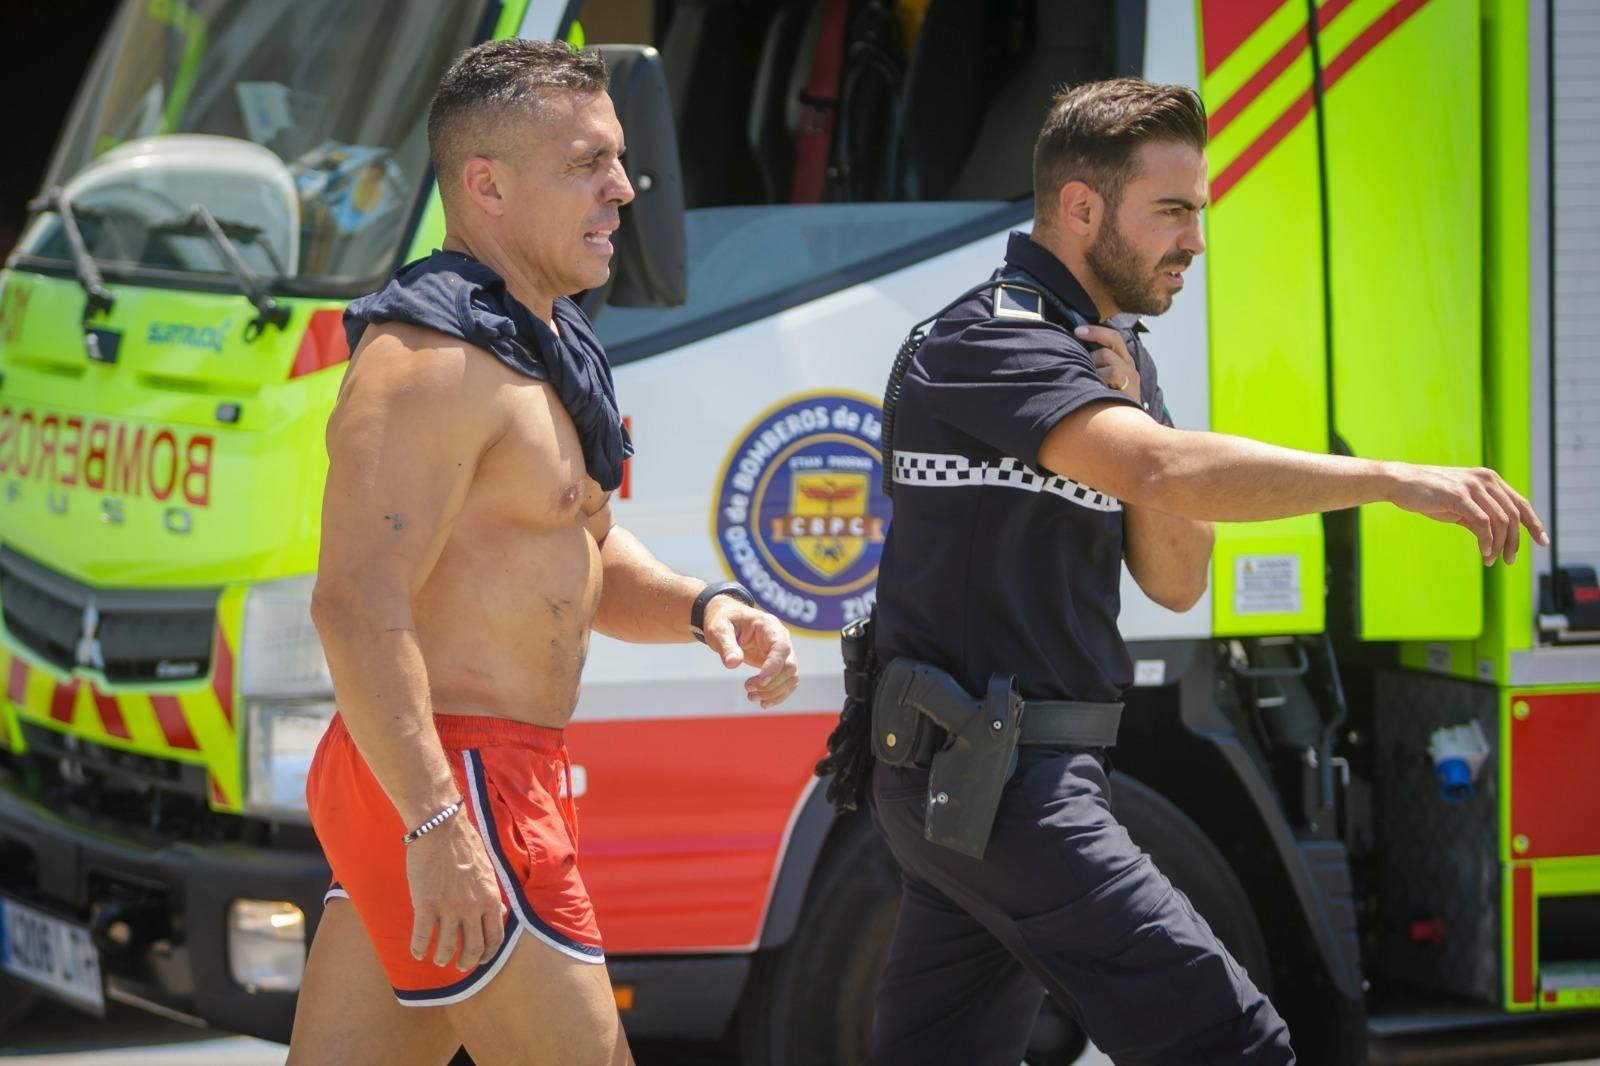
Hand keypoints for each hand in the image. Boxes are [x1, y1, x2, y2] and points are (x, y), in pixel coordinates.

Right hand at [406, 812, 505, 971]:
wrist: (441, 829)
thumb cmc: (465, 847)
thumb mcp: (487, 872)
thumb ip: (492, 895)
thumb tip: (501, 913)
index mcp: (491, 899)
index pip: (495, 938)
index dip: (488, 954)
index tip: (481, 960)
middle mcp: (473, 908)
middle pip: (473, 948)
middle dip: (467, 962)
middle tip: (460, 966)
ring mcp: (449, 908)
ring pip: (447, 947)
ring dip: (442, 958)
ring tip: (438, 960)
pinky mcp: (426, 905)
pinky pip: (422, 936)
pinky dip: (419, 949)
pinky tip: (417, 953)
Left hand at [702, 598, 799, 707]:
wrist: (726, 620)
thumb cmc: (722, 622)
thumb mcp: (719, 630)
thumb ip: (726, 646)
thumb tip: (733, 664)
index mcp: (770, 626)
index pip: (781, 650)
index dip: (773, 668)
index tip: (759, 683)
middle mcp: (781, 638)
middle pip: (790, 666)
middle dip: (771, 684)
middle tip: (747, 689)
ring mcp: (782, 652)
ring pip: (790, 677)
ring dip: (774, 692)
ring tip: (751, 698)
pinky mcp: (778, 664)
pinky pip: (786, 682)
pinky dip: (777, 695)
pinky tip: (763, 703)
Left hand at [1075, 324, 1139, 398]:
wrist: (1125, 428)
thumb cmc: (1106, 403)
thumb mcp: (1101, 380)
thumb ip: (1093, 365)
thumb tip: (1072, 351)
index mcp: (1124, 360)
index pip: (1113, 337)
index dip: (1096, 331)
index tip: (1077, 330)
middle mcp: (1129, 365)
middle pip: (1111, 342)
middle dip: (1093, 339)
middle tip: (1077, 342)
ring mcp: (1131, 376)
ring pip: (1106, 357)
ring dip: (1092, 365)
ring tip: (1090, 380)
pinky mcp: (1130, 388)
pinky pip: (1109, 373)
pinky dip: (1097, 377)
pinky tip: (1094, 388)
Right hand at [1388, 463, 1547, 564]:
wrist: (1400, 482)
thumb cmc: (1427, 494)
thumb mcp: (1459, 505)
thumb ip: (1478, 516)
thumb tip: (1493, 539)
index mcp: (1489, 480)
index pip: (1520, 503)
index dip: (1534, 524)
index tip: (1542, 542)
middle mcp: (1485, 480)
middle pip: (1513, 515)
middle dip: (1515, 541)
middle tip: (1509, 561)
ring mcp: (1473, 487)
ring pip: (1501, 521)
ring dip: (1500, 545)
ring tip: (1493, 560)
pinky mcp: (1459, 496)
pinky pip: (1483, 523)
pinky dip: (1488, 541)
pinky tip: (1485, 552)